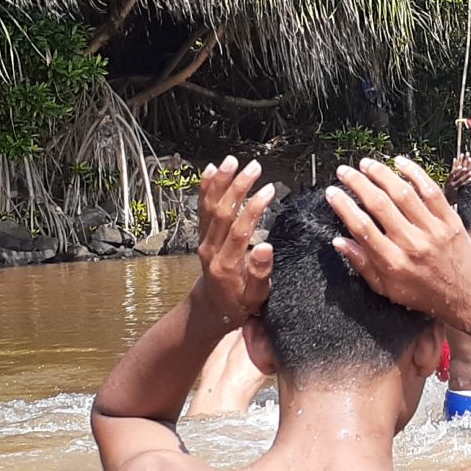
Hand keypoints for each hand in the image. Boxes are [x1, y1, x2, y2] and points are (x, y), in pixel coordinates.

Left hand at [191, 156, 273, 323]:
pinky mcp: (202, 235)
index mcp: (227, 266)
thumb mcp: (256, 297)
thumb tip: (265, 248)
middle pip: (222, 213)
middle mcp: (211, 250)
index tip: (268, 191)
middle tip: (253, 168)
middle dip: (238, 187)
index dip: (254, 209)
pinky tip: (210, 170)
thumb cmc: (239, 303)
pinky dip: (205, 188)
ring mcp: (204, 241)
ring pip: (210, 207)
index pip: (239, 231)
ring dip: (220, 182)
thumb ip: (261, 274)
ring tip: (231, 161)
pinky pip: (202, 208)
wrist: (212, 308)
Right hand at [327, 158, 470, 320]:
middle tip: (345, 172)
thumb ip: (361, 264)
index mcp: (392, 263)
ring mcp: (432, 231)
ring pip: (403, 193)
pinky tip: (400, 162)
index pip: (361, 227)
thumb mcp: (385, 288)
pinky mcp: (449, 221)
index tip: (333, 192)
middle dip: (358, 183)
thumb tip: (338, 242)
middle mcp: (411, 244)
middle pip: (379, 205)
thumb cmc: (421, 292)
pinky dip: (415, 173)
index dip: (343, 206)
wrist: (462, 295)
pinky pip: (431, 191)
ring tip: (367, 164)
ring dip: (382, 174)